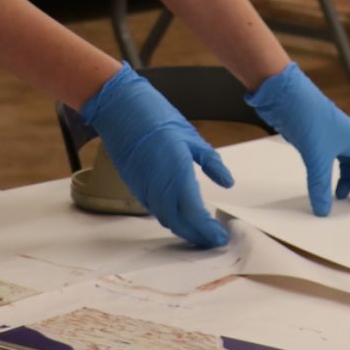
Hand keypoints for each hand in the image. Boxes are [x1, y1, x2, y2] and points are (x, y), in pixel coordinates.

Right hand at [77, 65, 232, 248]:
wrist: (121, 109)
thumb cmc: (157, 118)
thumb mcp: (192, 139)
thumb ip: (211, 163)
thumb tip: (227, 181)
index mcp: (177, 174)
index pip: (195, 214)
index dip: (208, 230)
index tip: (220, 237)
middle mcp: (160, 188)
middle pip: (180, 224)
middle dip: (198, 236)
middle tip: (213, 239)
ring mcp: (145, 189)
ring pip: (166, 219)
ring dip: (184, 229)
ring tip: (200, 232)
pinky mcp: (135, 186)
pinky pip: (155, 210)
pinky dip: (170, 218)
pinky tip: (181, 215)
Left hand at [245, 64, 349, 215]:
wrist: (283, 93)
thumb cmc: (307, 113)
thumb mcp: (316, 156)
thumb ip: (320, 185)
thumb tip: (322, 208)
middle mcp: (344, 137)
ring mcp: (327, 136)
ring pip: (342, 161)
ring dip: (340, 178)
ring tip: (331, 195)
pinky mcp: (311, 136)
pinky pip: (323, 158)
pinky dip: (322, 172)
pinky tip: (313, 179)